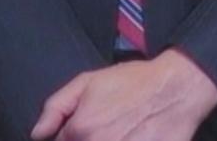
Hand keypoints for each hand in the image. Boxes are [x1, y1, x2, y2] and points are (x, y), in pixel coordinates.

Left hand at [29, 49, 216, 140]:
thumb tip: (38, 135)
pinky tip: (130, 136)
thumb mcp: (89, 81)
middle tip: (108, 127)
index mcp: (79, 131)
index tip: (85, 129)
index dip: (70, 136)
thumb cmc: (134, 82)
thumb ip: (56, 106)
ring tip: (119, 131)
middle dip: (88, 138)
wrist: (178, 88)